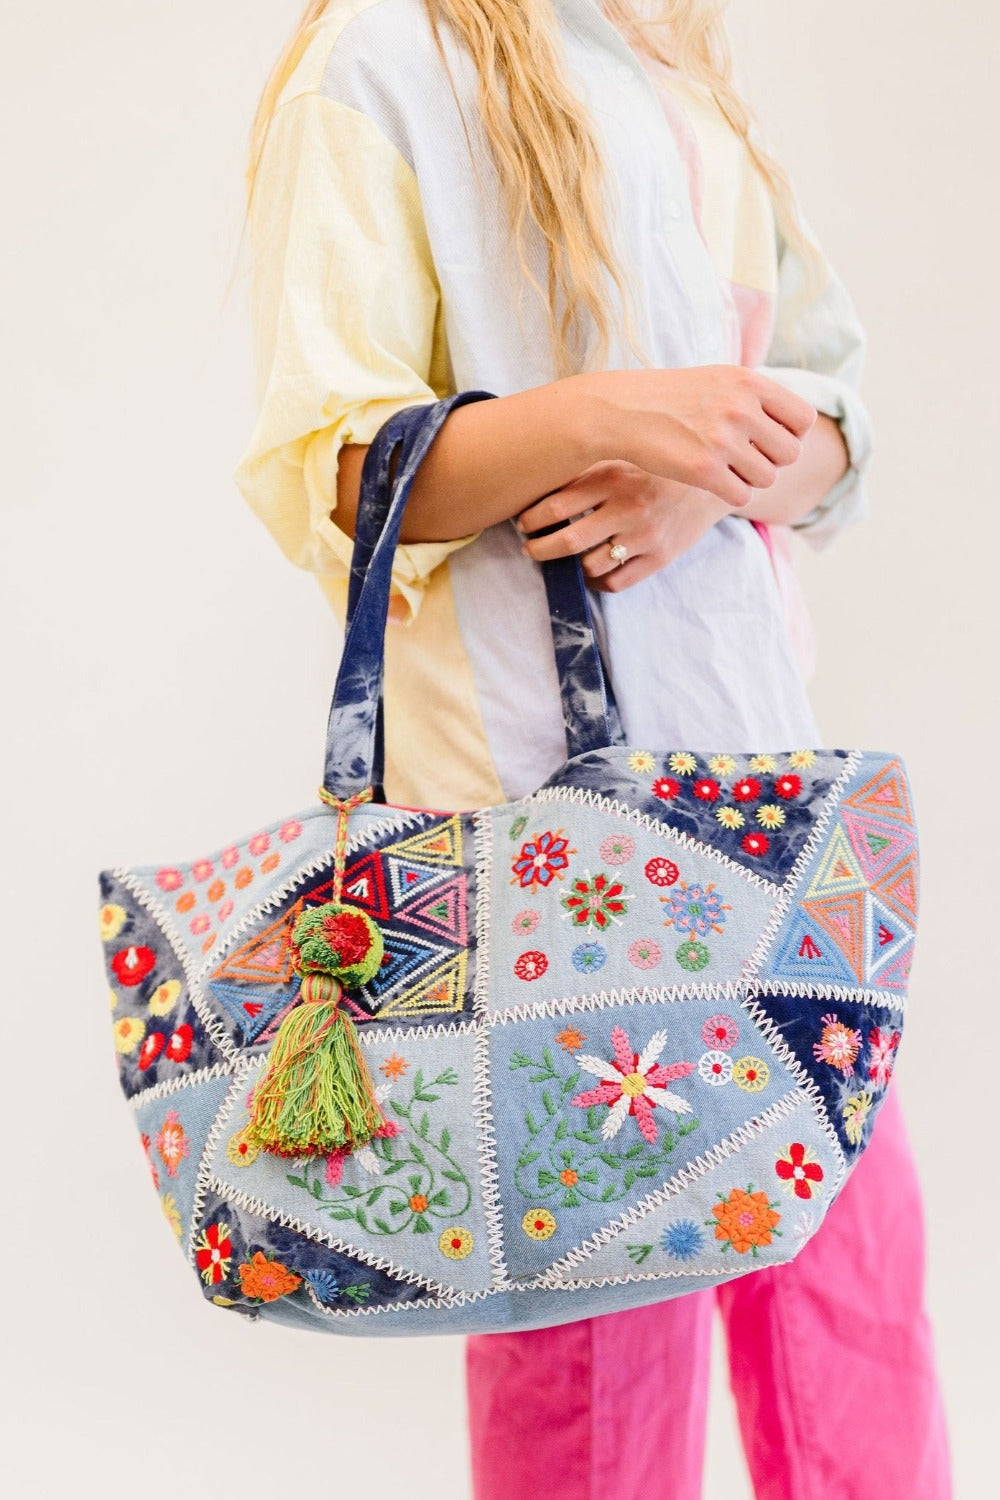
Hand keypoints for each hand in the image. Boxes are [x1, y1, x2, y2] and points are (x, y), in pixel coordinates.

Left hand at [518, 461, 730, 591]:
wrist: (716, 476)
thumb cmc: (659, 462)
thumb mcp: (626, 452)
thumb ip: (590, 464)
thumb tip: (540, 473)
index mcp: (614, 476)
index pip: (556, 506)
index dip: (531, 519)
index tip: (522, 522)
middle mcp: (628, 507)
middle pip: (567, 541)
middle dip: (538, 549)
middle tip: (530, 548)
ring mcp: (645, 535)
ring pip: (590, 565)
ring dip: (569, 566)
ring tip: (561, 559)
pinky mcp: (660, 556)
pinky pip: (616, 582)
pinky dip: (596, 581)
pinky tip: (589, 572)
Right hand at [573, 364, 816, 509]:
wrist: (619, 410)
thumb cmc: (670, 397)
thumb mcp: (717, 379)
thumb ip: (755, 396)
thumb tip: (796, 425)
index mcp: (748, 382)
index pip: (804, 420)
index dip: (791, 435)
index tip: (769, 440)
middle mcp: (740, 408)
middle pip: (790, 454)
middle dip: (772, 461)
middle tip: (746, 459)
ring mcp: (722, 440)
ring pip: (767, 478)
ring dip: (750, 480)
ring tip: (726, 469)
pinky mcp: (704, 469)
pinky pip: (742, 496)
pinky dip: (730, 494)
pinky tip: (712, 482)